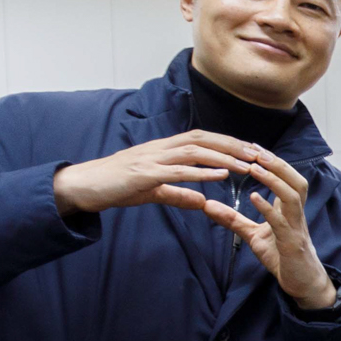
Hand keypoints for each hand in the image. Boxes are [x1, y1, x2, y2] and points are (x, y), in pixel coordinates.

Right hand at [52, 130, 251, 216]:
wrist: (83, 187)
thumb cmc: (116, 186)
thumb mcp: (153, 191)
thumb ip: (178, 194)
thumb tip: (202, 201)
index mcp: (163, 149)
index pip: (201, 139)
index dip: (227, 143)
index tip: (249, 150)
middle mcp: (160, 148)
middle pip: (204, 139)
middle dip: (233, 145)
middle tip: (258, 154)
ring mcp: (152, 159)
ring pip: (194, 152)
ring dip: (223, 158)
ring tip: (246, 165)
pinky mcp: (144, 174)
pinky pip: (177, 171)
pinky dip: (201, 172)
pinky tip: (219, 176)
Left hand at [176, 139, 335, 311]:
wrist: (301, 284)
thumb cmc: (281, 257)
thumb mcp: (253, 236)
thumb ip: (233, 220)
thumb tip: (207, 205)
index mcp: (289, 209)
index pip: (286, 178)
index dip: (273, 161)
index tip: (253, 146)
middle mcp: (296, 214)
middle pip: (295, 180)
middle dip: (278, 164)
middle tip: (256, 150)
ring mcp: (296, 227)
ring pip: (293, 196)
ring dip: (274, 180)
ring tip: (255, 167)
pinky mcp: (291, 243)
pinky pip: (281, 221)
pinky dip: (268, 207)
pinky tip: (253, 197)